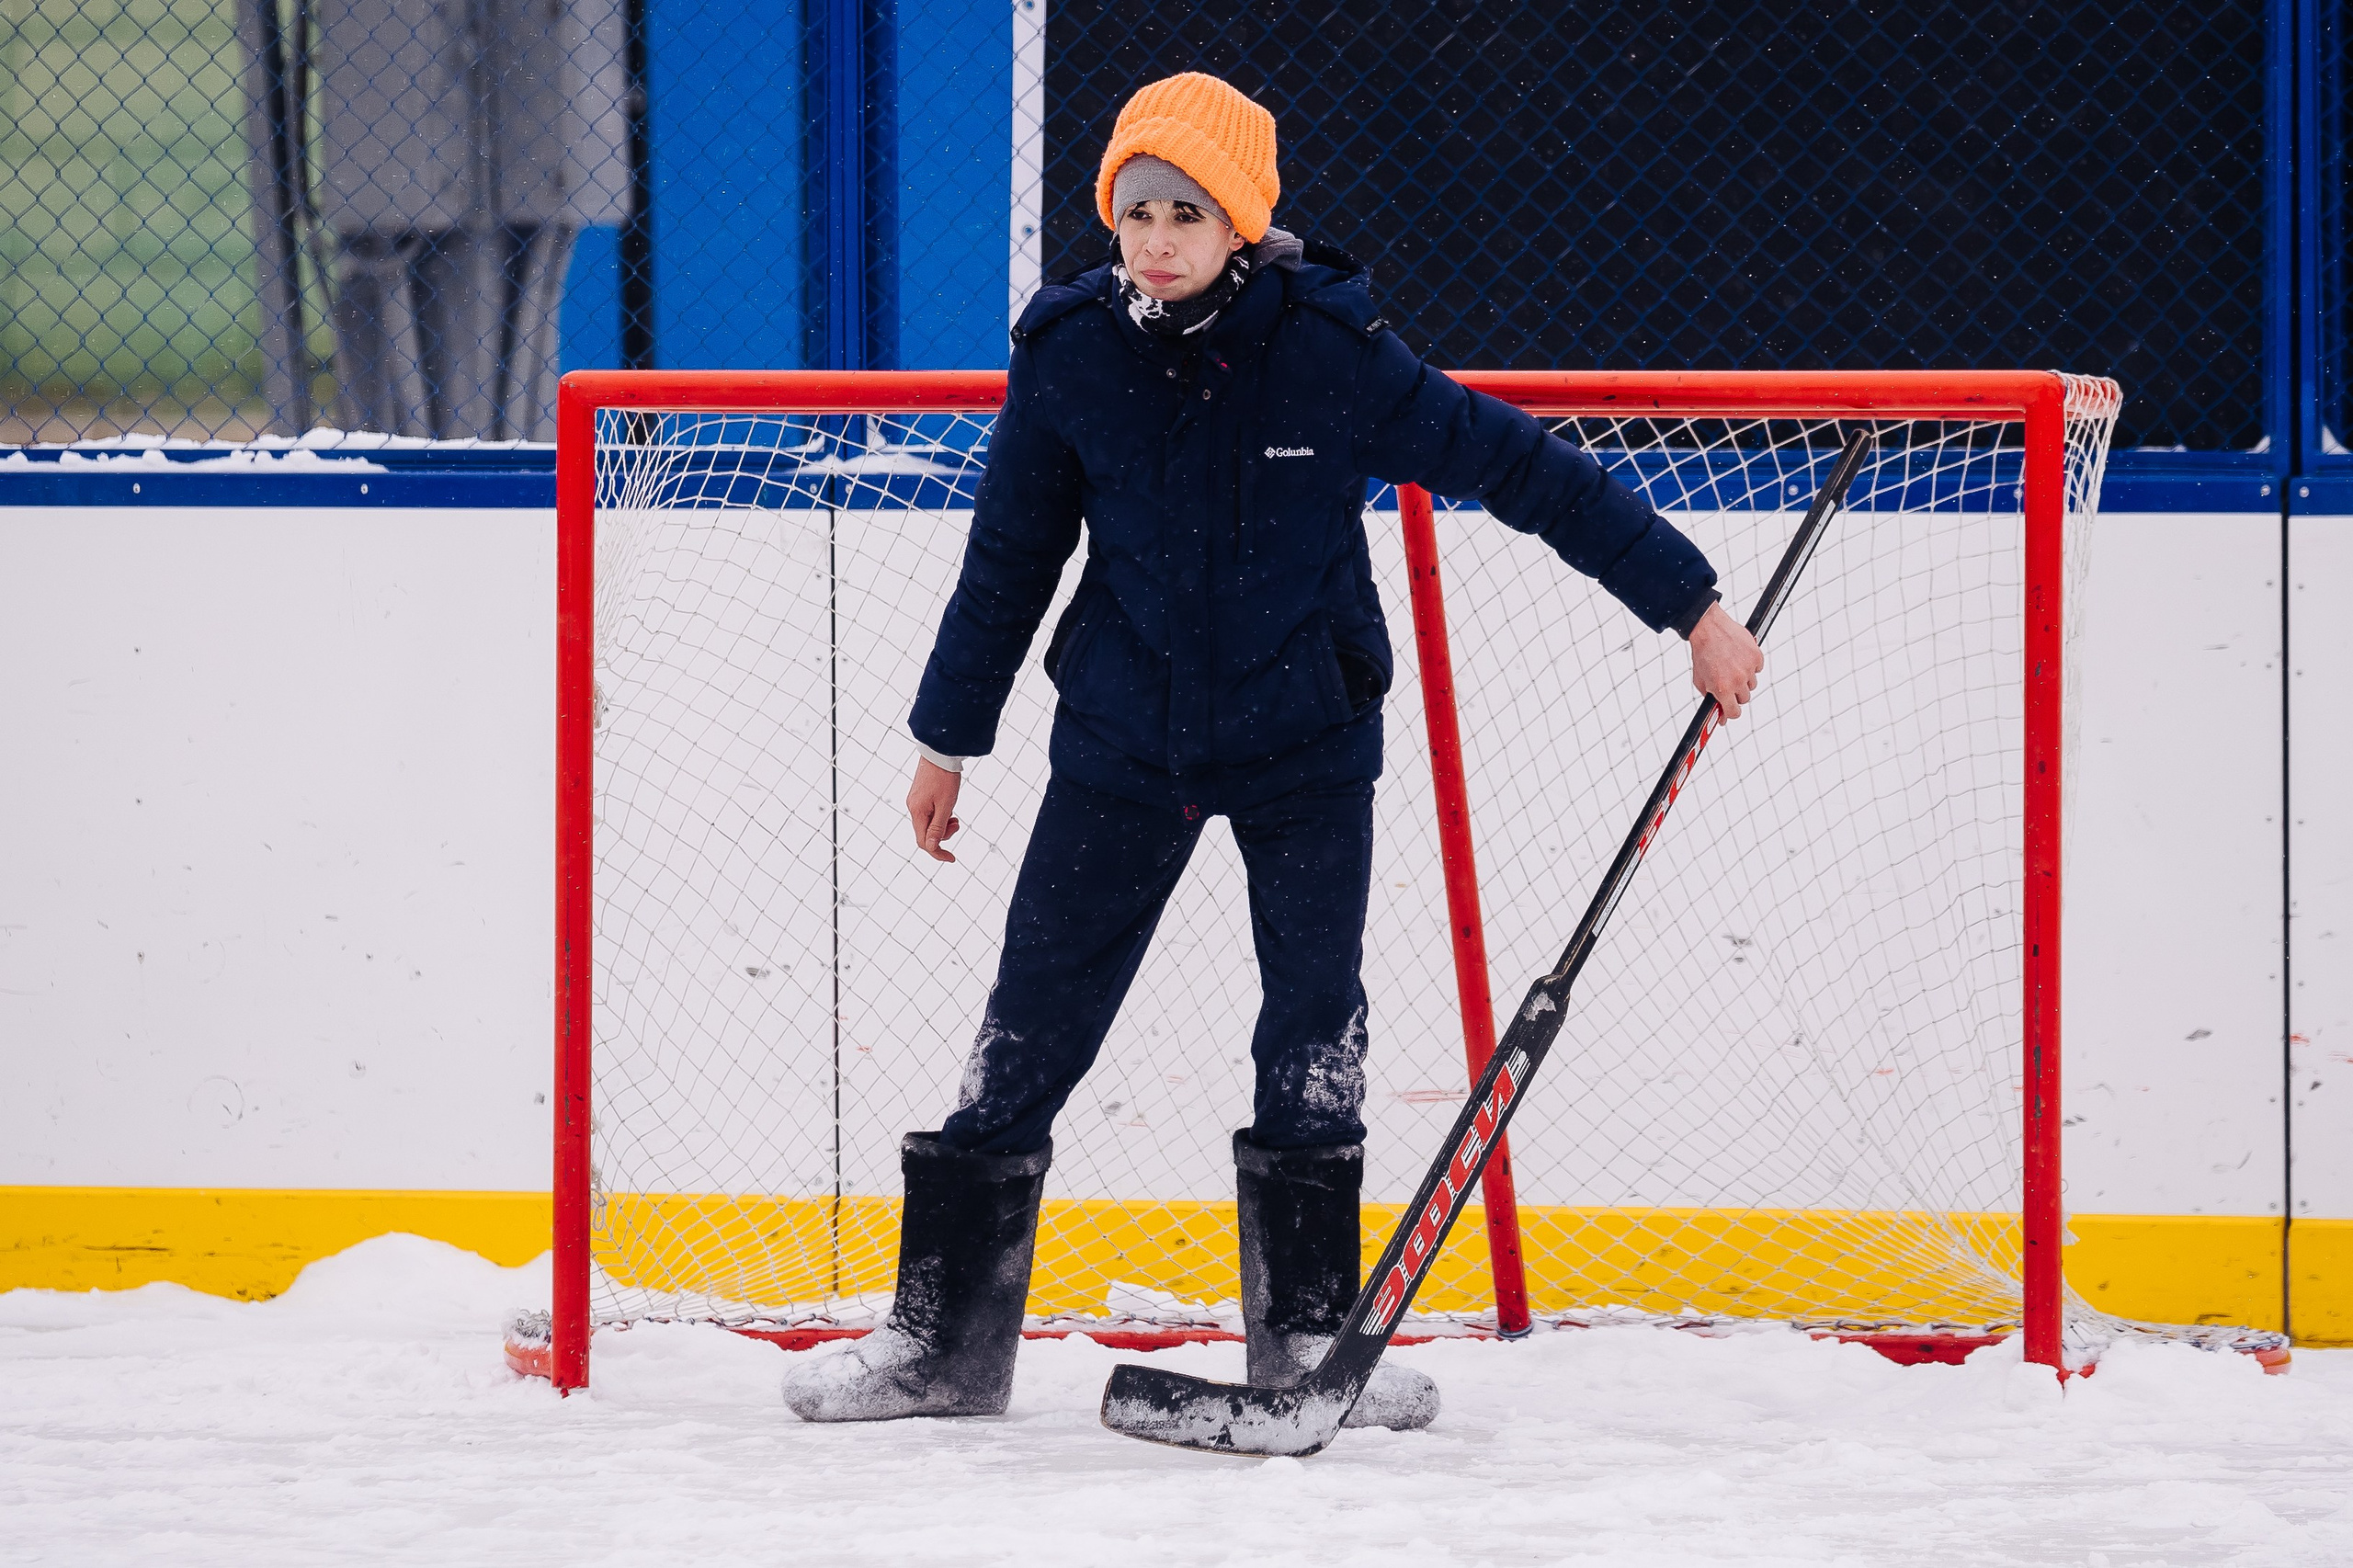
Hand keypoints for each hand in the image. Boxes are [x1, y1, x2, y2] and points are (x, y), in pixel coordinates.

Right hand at [908, 758, 962, 862]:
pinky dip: (939, 815)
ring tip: (954, 816)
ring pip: (928, 823)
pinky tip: (948, 807)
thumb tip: (931, 847)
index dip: (938, 853)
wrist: (940, 752)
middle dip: (943, 835)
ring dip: (942, 824)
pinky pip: (928, 813)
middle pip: (925, 834)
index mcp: (918, 812)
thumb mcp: (946, 805)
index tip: (951, 858)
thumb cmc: (945, 777)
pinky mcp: (919, 795)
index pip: (924, 842)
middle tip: (957, 823)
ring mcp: (915, 801)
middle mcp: (913, 807)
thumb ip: (938, 827)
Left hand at [1688, 601, 1763, 718]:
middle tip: (1728, 682)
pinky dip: (1750, 665)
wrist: (1708, 629)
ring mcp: (1748, 668)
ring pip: (1752, 684)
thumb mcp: (1701, 681)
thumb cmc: (1703, 654)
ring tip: (1732, 666)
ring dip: (1744, 679)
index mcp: (1722, 689)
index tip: (1730, 709)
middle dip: (1736, 694)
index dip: (1731, 712)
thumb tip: (1720, 717)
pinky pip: (1758, 668)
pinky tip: (1739, 657)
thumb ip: (1710, 699)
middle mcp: (1737, 680)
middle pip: (1744, 699)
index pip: (1734, 713)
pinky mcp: (1756, 656)